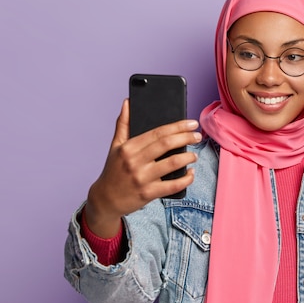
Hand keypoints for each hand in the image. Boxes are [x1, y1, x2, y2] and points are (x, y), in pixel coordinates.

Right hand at [85, 99, 200, 237]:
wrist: (106, 199)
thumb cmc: (113, 171)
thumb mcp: (115, 146)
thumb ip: (123, 124)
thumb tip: (128, 102)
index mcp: (129, 147)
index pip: (157, 132)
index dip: (177, 126)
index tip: (191, 123)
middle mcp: (135, 161)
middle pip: (166, 144)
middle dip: (186, 138)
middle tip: (198, 136)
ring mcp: (142, 178)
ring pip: (172, 163)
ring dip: (188, 157)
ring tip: (194, 155)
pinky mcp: (148, 193)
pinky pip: (173, 185)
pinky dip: (186, 179)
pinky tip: (190, 173)